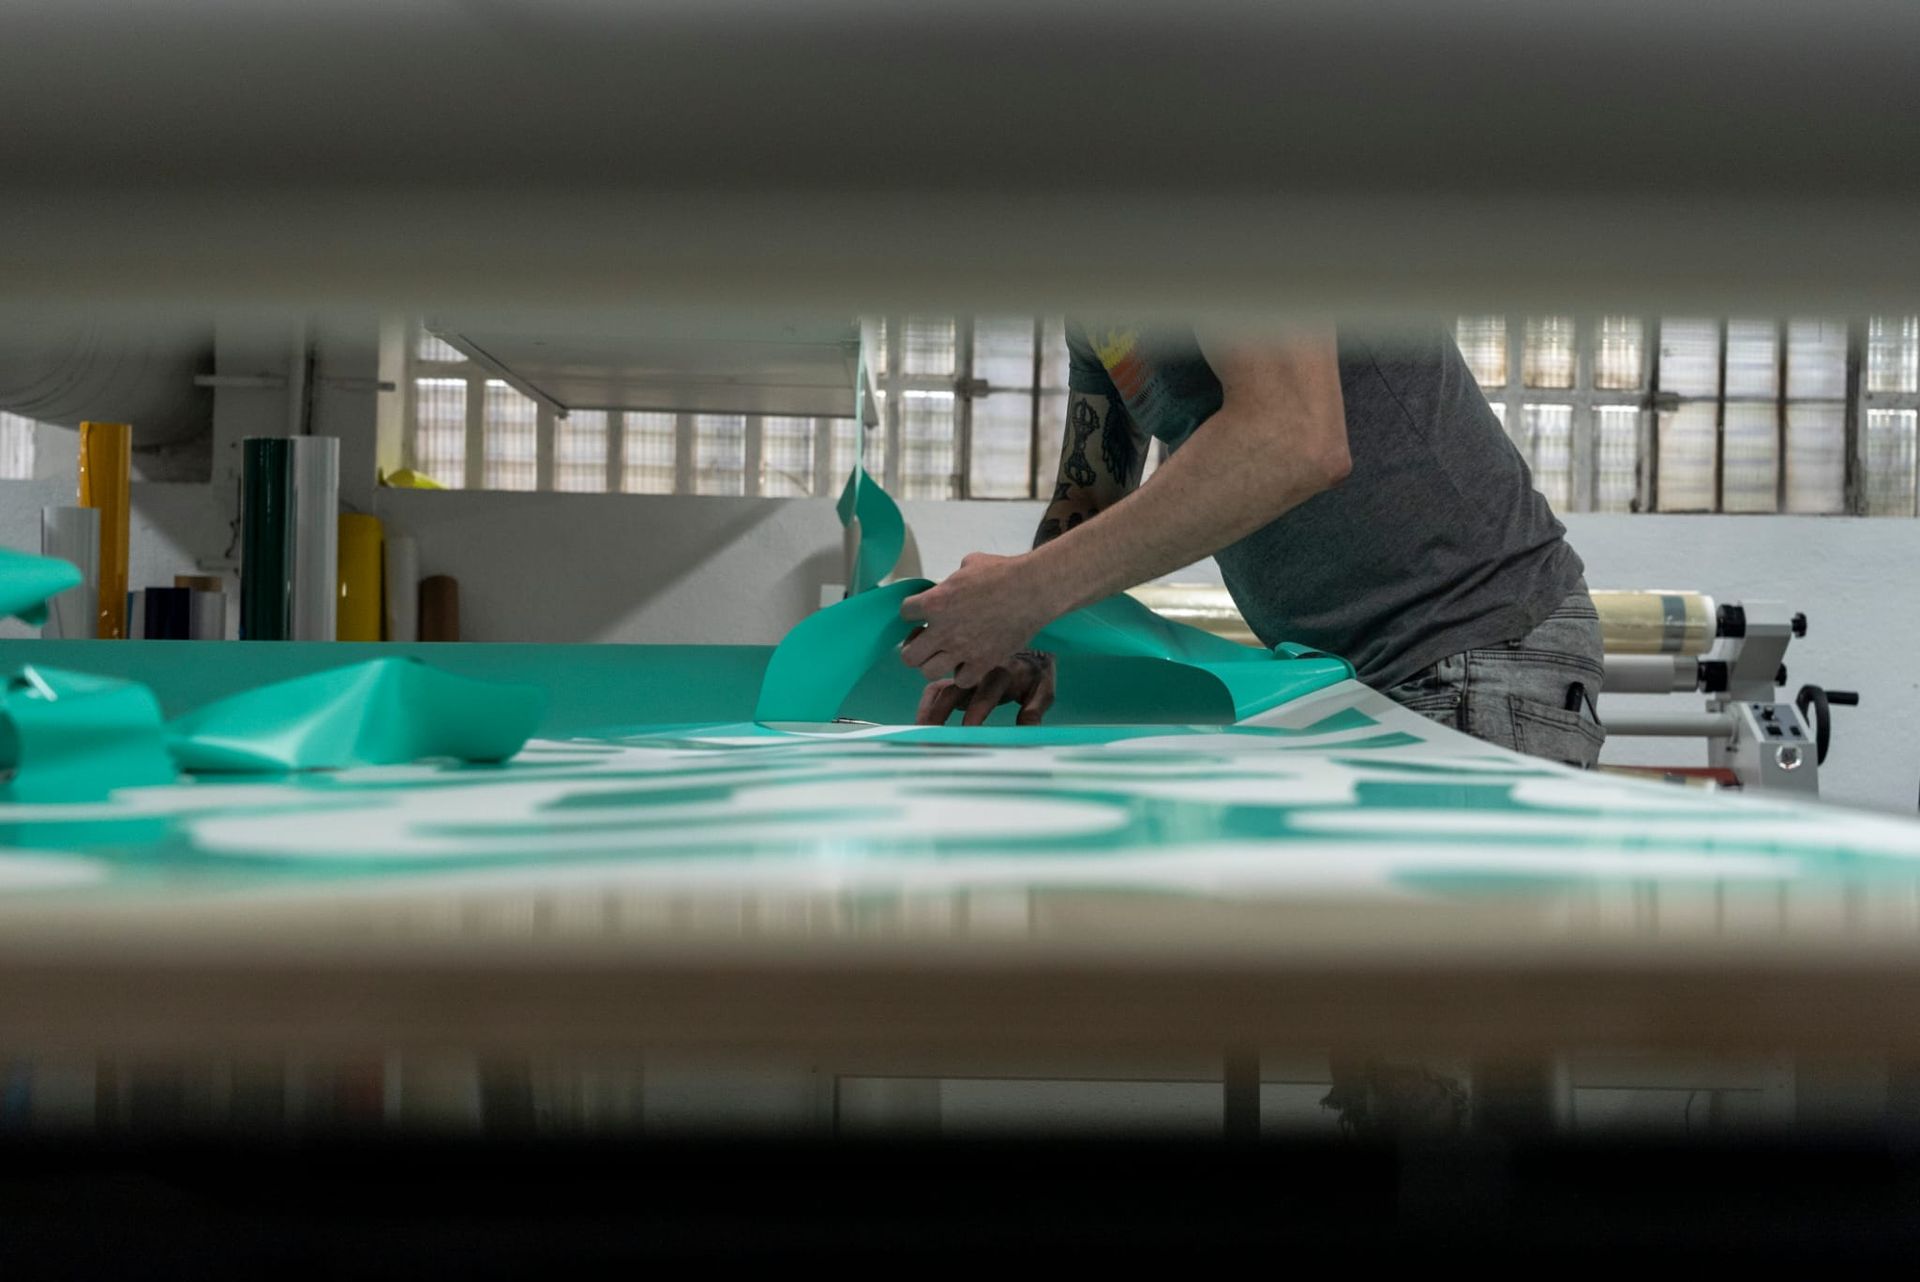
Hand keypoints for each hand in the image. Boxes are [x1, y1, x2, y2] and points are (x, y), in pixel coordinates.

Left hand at [899, 552, 1057, 688]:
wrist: (1032, 589)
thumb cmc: (1003, 572)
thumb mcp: (969, 564)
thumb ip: (953, 579)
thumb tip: (953, 583)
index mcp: (935, 602)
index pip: (905, 613)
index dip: (913, 612)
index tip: (923, 613)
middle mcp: (942, 630)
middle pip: (908, 655)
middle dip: (916, 648)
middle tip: (929, 641)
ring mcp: (961, 650)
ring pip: (928, 672)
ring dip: (935, 664)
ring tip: (947, 654)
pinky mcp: (983, 662)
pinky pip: (961, 680)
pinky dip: (964, 673)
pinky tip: (970, 661)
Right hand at [916, 652, 1055, 725]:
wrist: (1026, 642)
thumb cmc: (1034, 672)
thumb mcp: (1043, 688)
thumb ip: (1034, 709)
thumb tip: (1026, 730)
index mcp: (1002, 672)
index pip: (986, 692)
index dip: (976, 712)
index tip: (968, 731)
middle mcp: (978, 669)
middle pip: (955, 690)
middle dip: (943, 714)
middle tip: (934, 737)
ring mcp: (964, 671)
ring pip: (941, 689)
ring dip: (930, 710)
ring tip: (922, 732)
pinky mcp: (955, 675)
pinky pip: (935, 687)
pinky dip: (927, 702)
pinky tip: (922, 720)